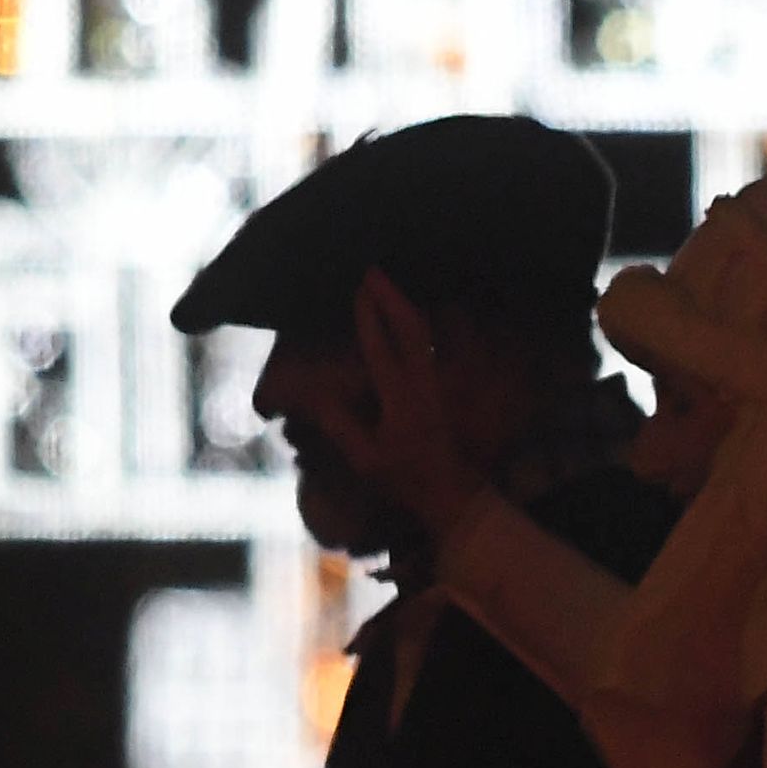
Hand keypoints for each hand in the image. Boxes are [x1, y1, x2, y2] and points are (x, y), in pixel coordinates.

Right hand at [301, 267, 493, 538]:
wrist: (451, 495)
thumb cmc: (404, 480)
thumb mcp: (365, 460)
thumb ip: (340, 426)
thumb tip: (315, 394)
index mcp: (400, 398)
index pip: (382, 347)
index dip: (369, 317)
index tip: (358, 290)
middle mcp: (422, 383)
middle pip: (412, 329)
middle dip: (391, 297)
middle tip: (373, 272)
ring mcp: (438, 384)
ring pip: (428, 334)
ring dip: (409, 306)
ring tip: (393, 285)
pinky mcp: (446, 388)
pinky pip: (438, 345)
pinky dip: (426, 324)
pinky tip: (419, 315)